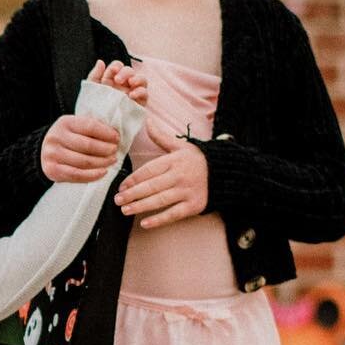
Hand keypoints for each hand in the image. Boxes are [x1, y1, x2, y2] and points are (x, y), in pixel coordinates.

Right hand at [39, 61, 147, 182]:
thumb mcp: (77, 115)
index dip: (107, 134)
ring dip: (102, 164)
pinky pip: (77, 175)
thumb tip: (101, 62)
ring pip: (84, 162)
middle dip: (106, 150)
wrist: (41, 152)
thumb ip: (92, 91)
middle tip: (116, 152)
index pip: (91, 127)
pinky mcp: (53, 171)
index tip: (117, 137)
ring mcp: (53, 154)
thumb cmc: (68, 134)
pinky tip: (102, 172)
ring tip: (111, 162)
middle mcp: (57, 137)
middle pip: (88, 146)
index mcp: (65, 122)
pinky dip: (92, 175)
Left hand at [115, 112, 208, 228]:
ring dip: (140, 206)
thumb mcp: (181, 146)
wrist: (227, 172)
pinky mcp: (194, 205)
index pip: (149, 170)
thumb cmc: (198, 159)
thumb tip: (147, 121)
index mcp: (174, 160)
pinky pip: (174, 214)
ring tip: (125, 210)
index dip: (133, 179)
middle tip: (117, 200)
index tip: (121, 186)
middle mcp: (180, 175)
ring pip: (160, 200)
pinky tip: (144, 224)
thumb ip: (161, 137)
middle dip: (132, 194)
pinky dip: (159, 220)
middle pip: (151, 186)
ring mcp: (187, 191)